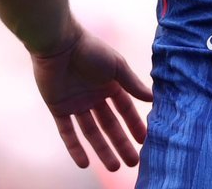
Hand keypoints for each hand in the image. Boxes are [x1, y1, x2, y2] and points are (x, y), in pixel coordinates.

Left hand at [29, 27, 152, 169]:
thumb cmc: (90, 49)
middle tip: (133, 162)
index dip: (134, 125)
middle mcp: (94, 96)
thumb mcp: (116, 66)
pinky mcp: (58, 108)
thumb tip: (152, 98)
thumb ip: (132, 84)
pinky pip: (67, 132)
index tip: (144, 141)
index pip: (125, 109)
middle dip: (121, 143)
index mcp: (110, 84)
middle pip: (110, 125)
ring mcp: (76, 104)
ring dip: (102, 149)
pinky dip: (74, 148)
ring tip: (114, 166)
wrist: (58, 44)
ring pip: (91, 132)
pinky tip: (84, 163)